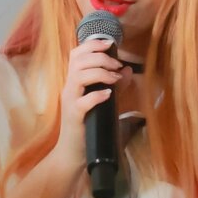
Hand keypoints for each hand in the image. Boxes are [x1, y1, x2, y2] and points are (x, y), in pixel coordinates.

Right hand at [52, 38, 129, 169]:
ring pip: (78, 76)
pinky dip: (97, 95)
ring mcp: (70, 102)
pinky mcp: (73, 117)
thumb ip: (117, 87)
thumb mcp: (107, 103)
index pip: (77, 54)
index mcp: (75, 82)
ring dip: (100, 72)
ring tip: (114, 78)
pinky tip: (108, 95)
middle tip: (117, 64)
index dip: (92, 44)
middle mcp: (70, 88)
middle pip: (78, 60)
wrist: (74, 154)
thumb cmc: (89, 127)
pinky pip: (83, 101)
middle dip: (100, 57)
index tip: (110, 43)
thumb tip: (128, 70)